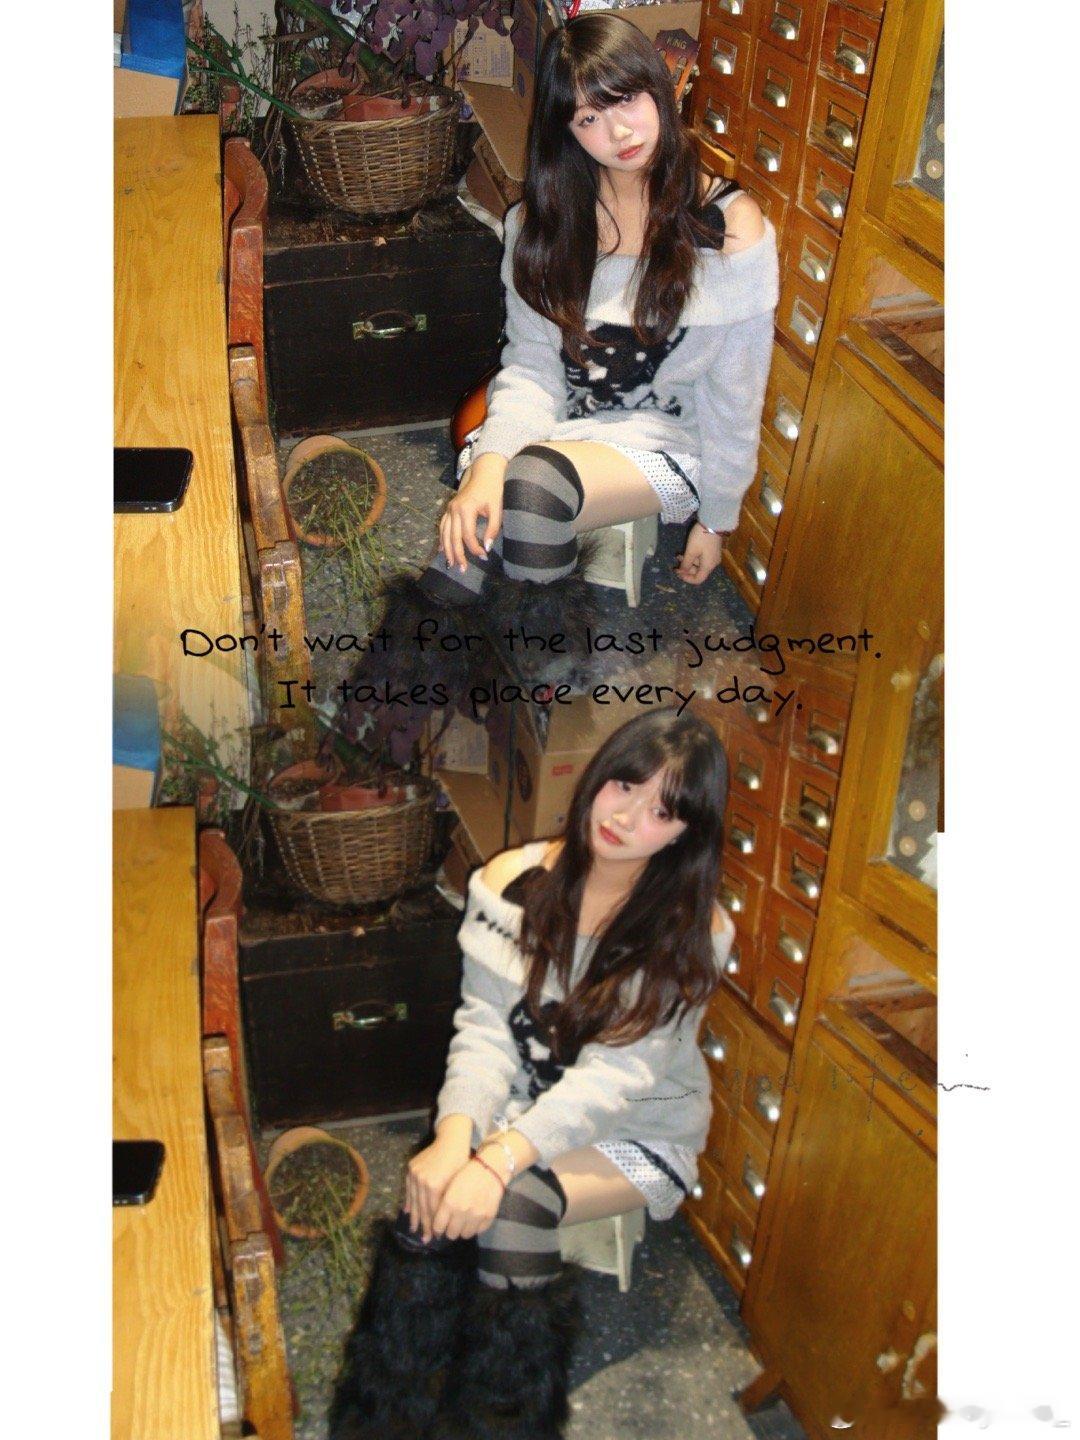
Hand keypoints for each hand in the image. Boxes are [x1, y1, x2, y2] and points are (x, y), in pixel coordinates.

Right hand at [404, 1136, 471, 1241]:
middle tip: (425, 1239)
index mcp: (435, 1185)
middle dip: (424, 1225)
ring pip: (413, 1199)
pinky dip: (409, 1201)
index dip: (434, 1225)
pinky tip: (408, 1212)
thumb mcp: (458, 1184)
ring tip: (414, 1229)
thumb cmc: (460, 1162)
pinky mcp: (411, 1169)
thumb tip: (444, 1223)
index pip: (433, 1211)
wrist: (451, 1140)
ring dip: (414, 1216)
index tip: (435, 1237)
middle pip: (422, 1208)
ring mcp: (415, 1174)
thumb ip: (448, 1203)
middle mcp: (422, 1180)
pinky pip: (409, 1189)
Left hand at [431, 1156, 504, 1240]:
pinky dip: (475, 1228)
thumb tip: (437, 1222)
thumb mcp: (450, 1186)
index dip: (437, 1229)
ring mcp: (476, 1215)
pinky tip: (474, 1220)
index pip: (438, 1226)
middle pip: (451, 1234)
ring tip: (463, 1222)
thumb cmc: (466, 1173)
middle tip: (451, 1224)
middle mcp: (462, 1211)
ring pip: (465, 1235)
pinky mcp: (488, 1217)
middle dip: (449, 1230)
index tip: (438, 1227)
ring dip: (462, 1230)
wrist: (490, 1168)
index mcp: (449, 1202)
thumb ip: (442, 1204)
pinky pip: (478, 1231)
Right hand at [439, 453, 507, 572]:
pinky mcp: (449, 508)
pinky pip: (443, 526)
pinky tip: (442, 549)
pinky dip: (442, 538)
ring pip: (445, 533)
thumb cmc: (493, 489)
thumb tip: (487, 547)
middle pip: (453, 537)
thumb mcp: (497, 508)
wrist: (485, 471)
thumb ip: (493, 528)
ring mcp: (450, 508)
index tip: (483, 557)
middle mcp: (454, 509)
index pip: (467, 535)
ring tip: (450, 564)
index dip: (474, 548)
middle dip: (458, 554)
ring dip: (447, 550)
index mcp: (466, 508)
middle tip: (462, 570)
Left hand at [675, 524, 722, 584]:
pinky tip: (685, 552)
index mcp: (708, 566)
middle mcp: (712, 564)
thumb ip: (686, 563)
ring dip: (688, 562)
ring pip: (699, 564)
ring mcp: (713, 557)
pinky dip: (693, 557)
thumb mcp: (691, 551)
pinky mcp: (712, 550)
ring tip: (678, 555)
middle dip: (686, 569)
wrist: (713, 522)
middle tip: (676, 563)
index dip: (687, 578)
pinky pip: (702, 558)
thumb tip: (682, 572)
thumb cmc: (701, 538)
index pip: (698, 579)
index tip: (678, 573)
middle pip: (698, 572)